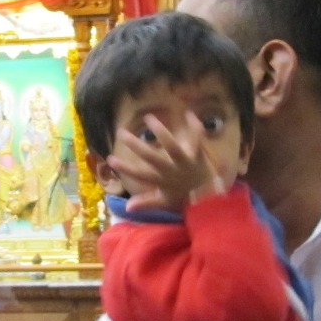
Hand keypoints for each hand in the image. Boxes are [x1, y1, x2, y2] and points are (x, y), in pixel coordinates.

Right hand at [109, 108, 225, 213]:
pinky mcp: (198, 156)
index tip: (110, 159)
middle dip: (135, 145)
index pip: (139, 174)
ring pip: (171, 146)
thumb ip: (146, 202)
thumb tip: (127, 207)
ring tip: (149, 118)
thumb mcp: (164, 202)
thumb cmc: (184, 198)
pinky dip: (195, 127)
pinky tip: (189, 114)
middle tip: (121, 132)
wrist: (210, 199)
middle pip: (151, 157)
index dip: (124, 168)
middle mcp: (171, 170)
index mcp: (161, 180)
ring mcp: (185, 162)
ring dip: (160, 132)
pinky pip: (197, 140)